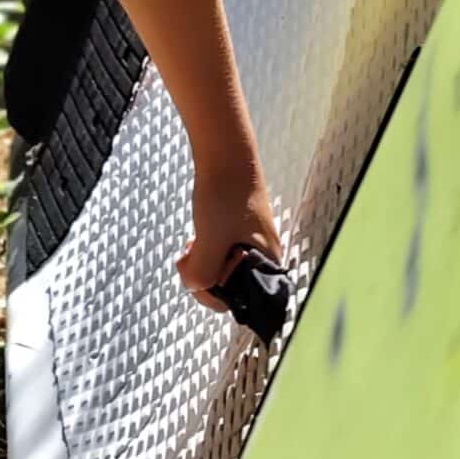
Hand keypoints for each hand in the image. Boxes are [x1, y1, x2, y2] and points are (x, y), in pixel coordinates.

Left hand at [179, 163, 281, 313]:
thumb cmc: (225, 194)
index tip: (197, 276)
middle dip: (204, 278)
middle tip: (192, 257)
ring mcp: (251, 244)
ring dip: (202, 263)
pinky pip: (220, 253)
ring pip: (221, 270)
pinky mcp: (239, 232)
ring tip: (194, 244)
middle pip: (230, 288)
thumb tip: (194, 287)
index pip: (242, 302)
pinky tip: (198, 237)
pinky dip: (205, 250)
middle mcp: (263, 257)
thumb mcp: (210, 239)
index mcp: (267, 262)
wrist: (226, 156)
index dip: (212, 295)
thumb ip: (202, 272)